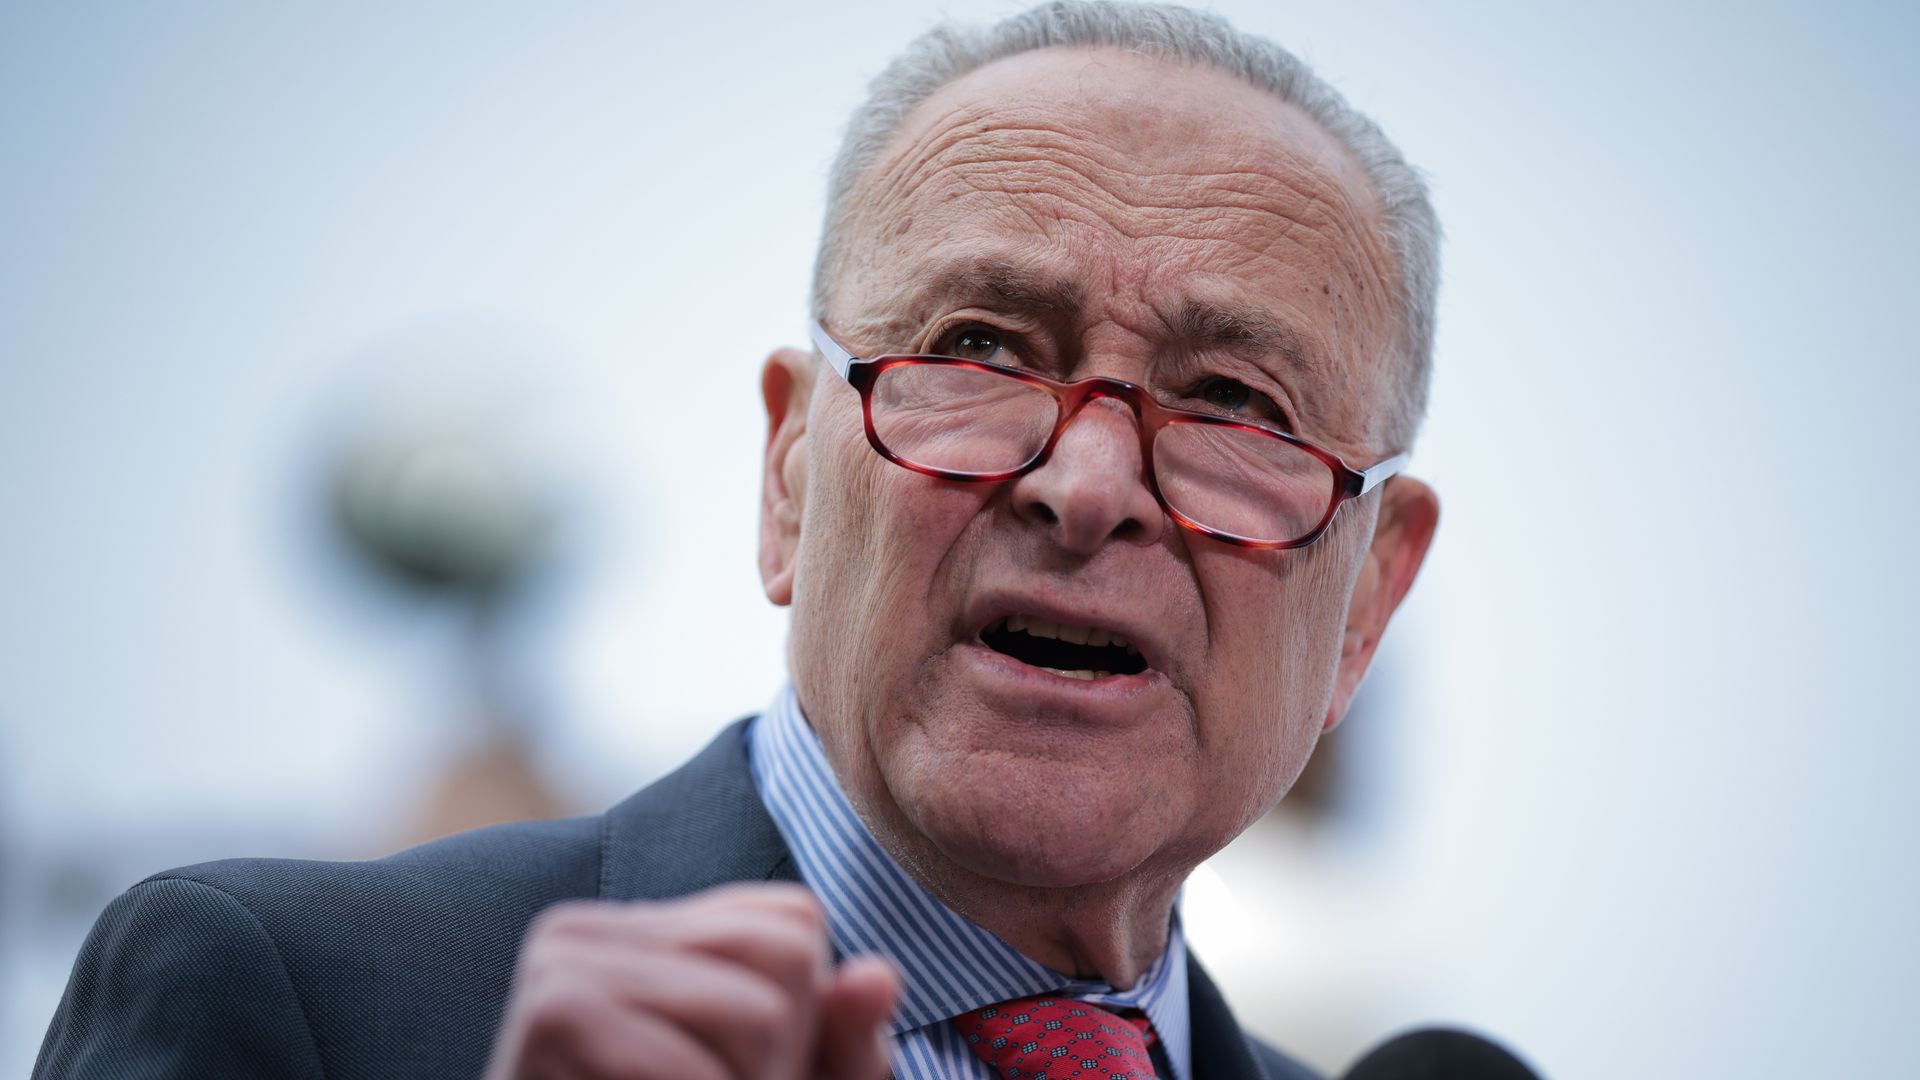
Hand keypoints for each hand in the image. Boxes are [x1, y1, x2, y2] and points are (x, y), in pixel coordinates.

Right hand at [484, 883, 899, 1079]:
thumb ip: (840, 1042)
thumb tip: (879, 975)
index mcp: (641, 931)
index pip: (795, 921)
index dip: (804, 1015)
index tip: (740, 1072)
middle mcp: (593, 927)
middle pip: (788, 956)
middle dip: (782, 1057)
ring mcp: (564, 962)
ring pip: (759, 1015)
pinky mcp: (553, 1014)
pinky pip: (695, 1069)